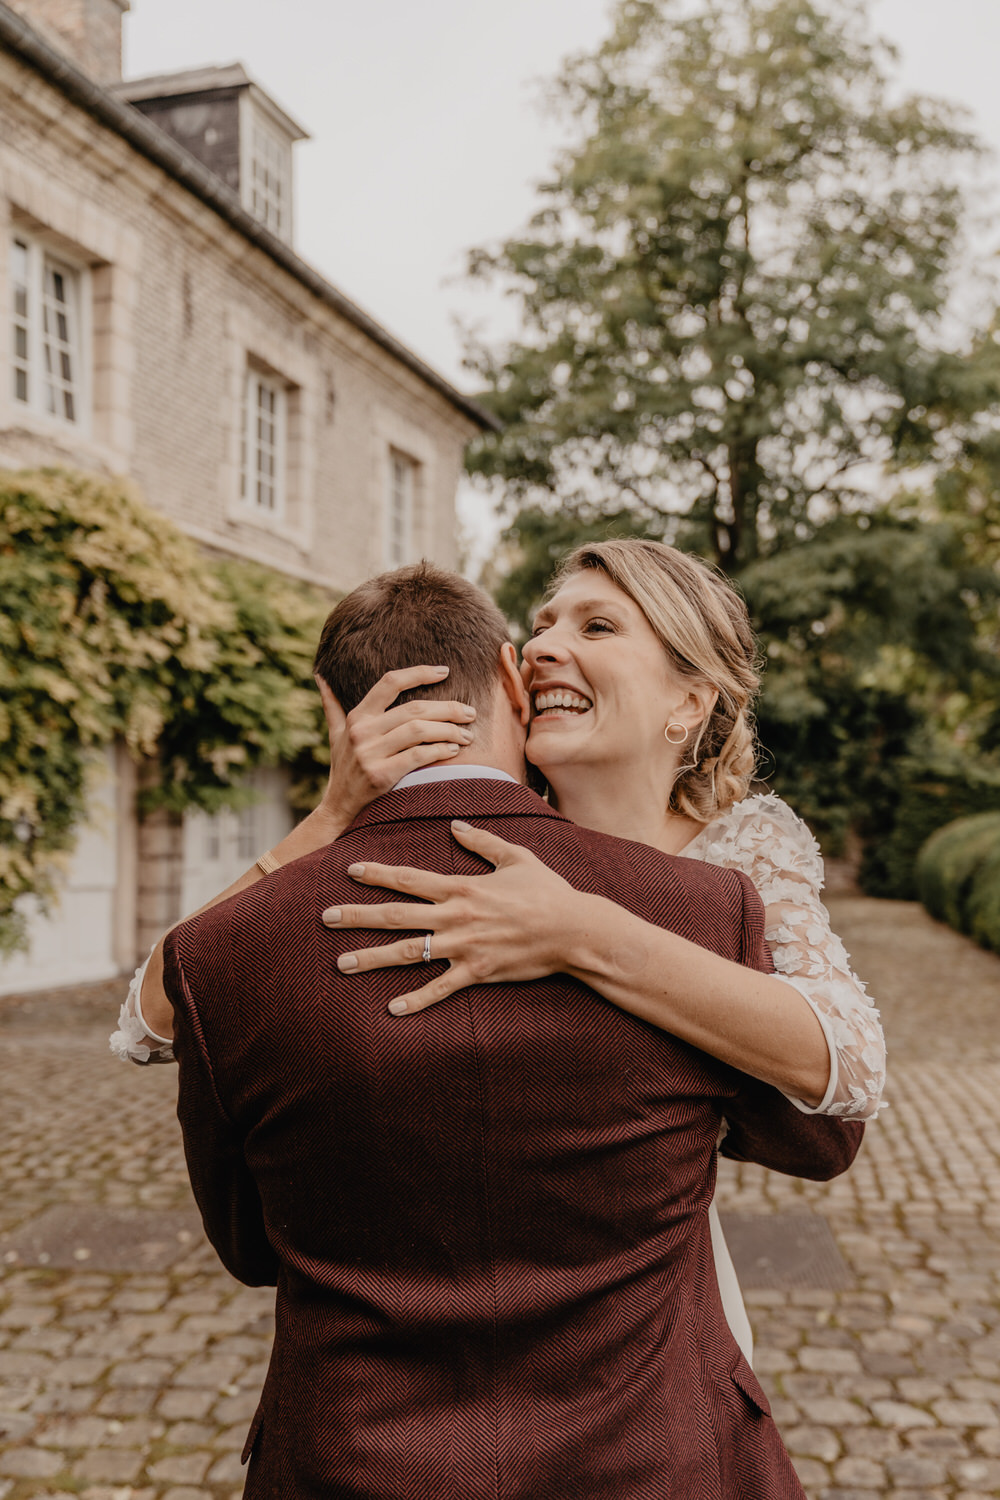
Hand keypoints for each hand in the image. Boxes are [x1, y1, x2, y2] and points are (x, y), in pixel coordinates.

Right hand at [313, 667, 476, 831]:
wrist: (338, 807)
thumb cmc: (343, 767)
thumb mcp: (335, 733)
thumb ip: (332, 704)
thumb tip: (321, 675)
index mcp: (357, 716)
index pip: (390, 683)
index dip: (419, 673)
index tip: (445, 671)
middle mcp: (362, 731)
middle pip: (414, 709)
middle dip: (448, 708)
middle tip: (469, 713)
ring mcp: (370, 753)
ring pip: (419, 731)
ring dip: (449, 731)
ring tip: (467, 734)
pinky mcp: (381, 775)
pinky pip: (418, 756)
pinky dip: (440, 751)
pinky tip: (454, 750)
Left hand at [322, 821, 586, 1012]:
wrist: (573, 929)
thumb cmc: (547, 891)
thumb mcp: (517, 857)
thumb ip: (483, 842)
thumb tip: (455, 825)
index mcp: (461, 887)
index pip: (409, 879)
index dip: (377, 874)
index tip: (349, 871)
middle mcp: (455, 917)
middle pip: (396, 915)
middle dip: (357, 916)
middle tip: (325, 918)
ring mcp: (463, 947)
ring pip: (408, 954)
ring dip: (371, 959)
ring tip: (341, 964)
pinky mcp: (477, 973)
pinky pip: (440, 989)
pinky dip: (416, 1000)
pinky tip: (392, 1009)